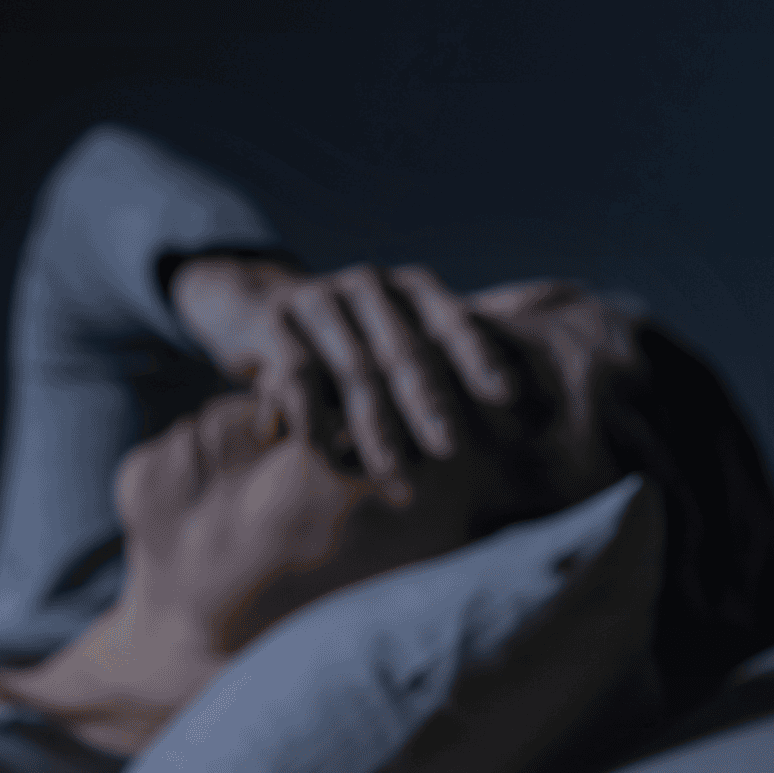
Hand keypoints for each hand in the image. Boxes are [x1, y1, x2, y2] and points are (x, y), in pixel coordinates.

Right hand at [170, 257, 512, 500]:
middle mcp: (369, 285)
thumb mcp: (396, 339)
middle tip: (450, 450)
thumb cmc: (354, 340)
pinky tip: (329, 460)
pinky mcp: (272, 322)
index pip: (452, 321)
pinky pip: (297, 375)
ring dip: (377, 434)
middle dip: (427, 404)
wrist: (257, 306)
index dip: (479, 356)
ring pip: (354, 372)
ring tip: (398, 486)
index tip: (507, 395)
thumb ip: (441, 366)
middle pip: (403, 351)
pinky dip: (316, 421)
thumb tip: (516, 418)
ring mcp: (319, 299)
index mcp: (412, 289)